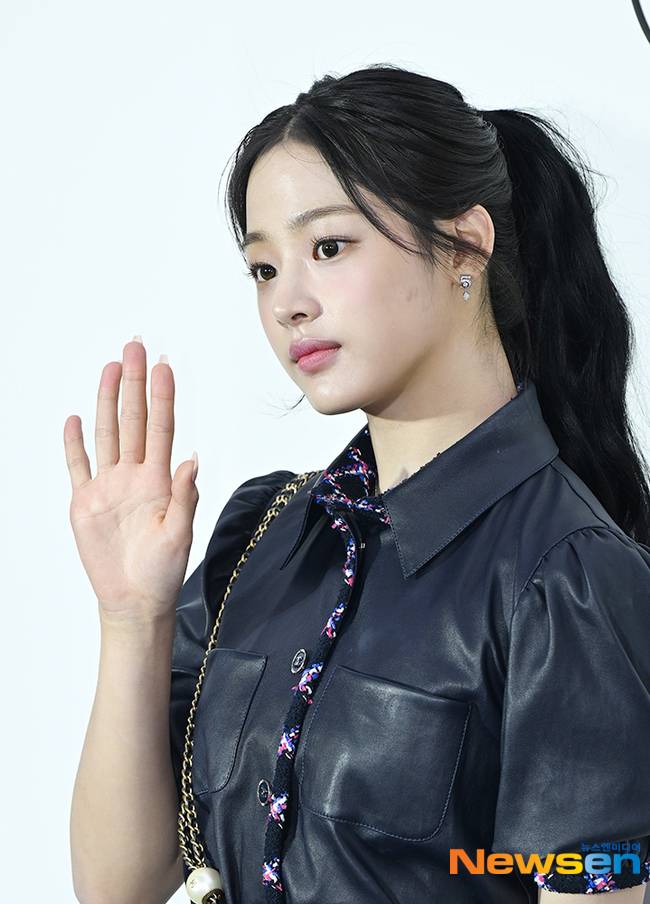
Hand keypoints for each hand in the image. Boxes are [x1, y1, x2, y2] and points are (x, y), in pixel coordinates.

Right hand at [64, 337, 198, 621]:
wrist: (134, 602)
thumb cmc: (162, 572)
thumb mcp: (179, 535)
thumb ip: (184, 496)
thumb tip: (192, 459)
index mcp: (160, 481)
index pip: (161, 427)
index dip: (162, 396)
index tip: (164, 365)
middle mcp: (134, 476)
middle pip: (133, 419)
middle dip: (134, 383)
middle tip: (136, 347)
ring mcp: (108, 486)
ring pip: (107, 433)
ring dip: (106, 401)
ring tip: (111, 368)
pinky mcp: (85, 503)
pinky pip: (78, 466)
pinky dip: (74, 444)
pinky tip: (74, 419)